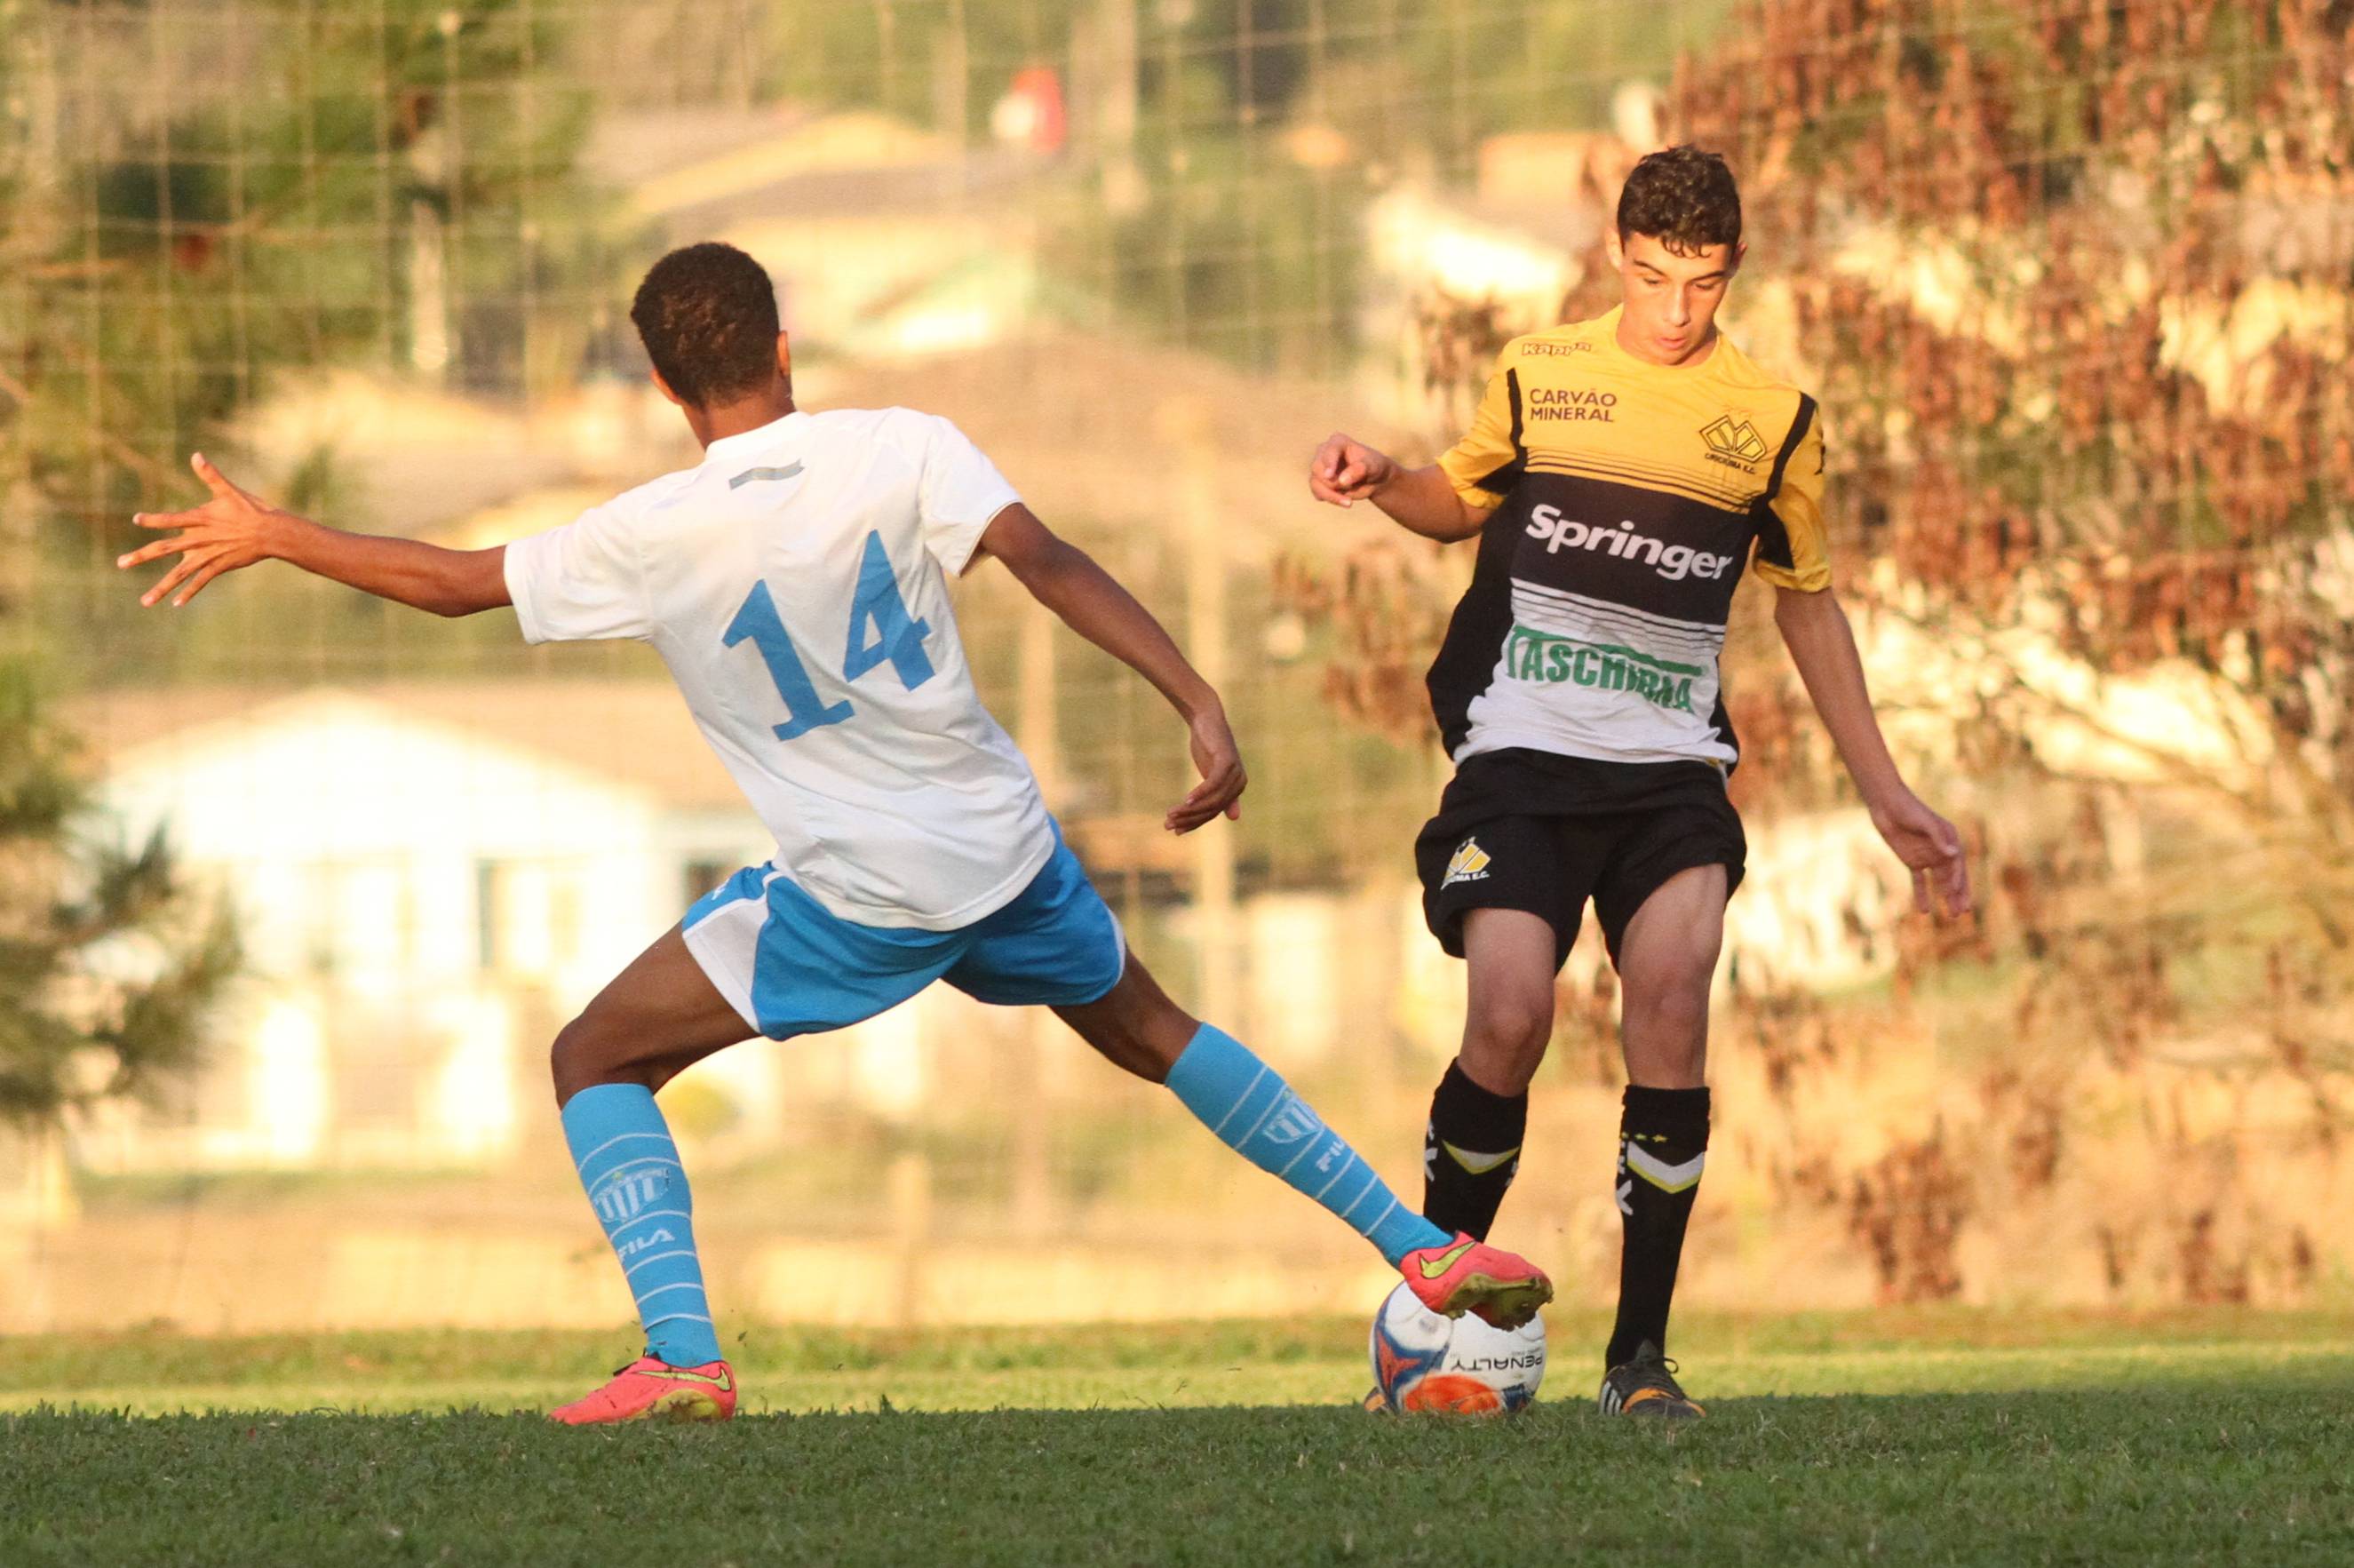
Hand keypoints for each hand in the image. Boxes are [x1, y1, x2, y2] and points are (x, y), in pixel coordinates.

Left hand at [118, 454, 287, 606]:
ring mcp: (209, 555)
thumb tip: (196, 455)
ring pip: (181, 574)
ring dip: (162, 587)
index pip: (173, 519)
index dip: (155, 519)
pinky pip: (201, 582)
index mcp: (201, 519)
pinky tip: (176, 603)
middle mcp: (201, 539)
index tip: (137, 519)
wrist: (272, 533)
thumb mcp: (229, 491)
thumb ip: (210, 475)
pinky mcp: (219, 566)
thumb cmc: (251, 509)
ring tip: (145, 602)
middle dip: (141, 557)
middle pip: (166, 549)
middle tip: (120, 563)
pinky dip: (189, 592)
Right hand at [1167, 703, 1246, 833]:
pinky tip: (1185, 801)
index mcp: (1236, 789)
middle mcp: (1239, 783)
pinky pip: (1213, 784)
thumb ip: (1223, 795)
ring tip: (1171, 814)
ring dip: (1190, 809)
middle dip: (1189, 819)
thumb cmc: (1209, 747)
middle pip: (1212, 809)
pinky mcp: (1227, 762)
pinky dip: (1199, 794)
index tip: (1175, 830)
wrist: (1206, 720)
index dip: (1194, 823)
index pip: (1212, 812)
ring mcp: (1235, 772)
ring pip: (1212, 800)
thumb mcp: (1215, 774)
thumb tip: (1235, 818)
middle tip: (1168, 824)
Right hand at [1308, 432, 1397, 507]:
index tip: (1330, 476)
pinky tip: (1346, 501)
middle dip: (1332, 483)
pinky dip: (1331, 499)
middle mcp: (1324, 453)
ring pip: (1315, 483)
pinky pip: (1318, 493)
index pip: (1329, 451)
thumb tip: (1342, 480)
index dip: (1329, 463)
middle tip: (1350, 489)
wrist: (1373, 479)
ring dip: (1331, 495)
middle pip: (1317, 468)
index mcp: (1337, 442)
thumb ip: (1359, 470)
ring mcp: (1320, 469)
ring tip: (1349, 503)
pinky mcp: (1319, 483)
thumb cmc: (1374, 467)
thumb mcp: (1372, 466)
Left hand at [1870, 790, 1971, 916]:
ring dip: (1946, 897)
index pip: (1956, 864)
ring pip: (1939, 881)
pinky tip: (1925, 910)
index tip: (1955, 893)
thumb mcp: (1924, 822)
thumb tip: (1954, 854)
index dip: (1957, 879)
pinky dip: (1922, 895)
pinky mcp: (1913, 861)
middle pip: (1953, 876)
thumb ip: (1938, 838)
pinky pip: (1920, 882)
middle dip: (1959, 894)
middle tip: (1963, 912)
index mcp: (1950, 840)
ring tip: (1952, 915)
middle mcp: (1942, 850)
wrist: (1887, 805)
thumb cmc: (1908, 809)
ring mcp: (1927, 856)